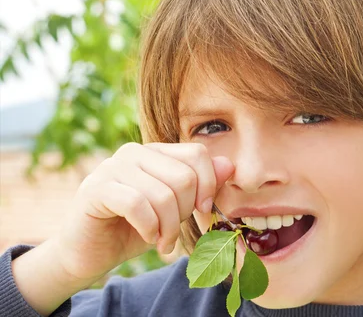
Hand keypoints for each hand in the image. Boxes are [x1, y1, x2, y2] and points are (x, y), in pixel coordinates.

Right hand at [51, 142, 233, 281]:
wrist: (89, 253)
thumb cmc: (135, 228)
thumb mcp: (176, 209)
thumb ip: (201, 186)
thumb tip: (230, 165)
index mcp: (156, 152)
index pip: (198, 153)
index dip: (208, 185)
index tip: (203, 211)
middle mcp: (134, 152)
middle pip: (184, 177)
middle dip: (186, 212)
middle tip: (173, 232)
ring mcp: (112, 166)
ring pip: (163, 194)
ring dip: (168, 227)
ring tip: (162, 240)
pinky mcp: (96, 188)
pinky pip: (137, 205)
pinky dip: (149, 227)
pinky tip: (148, 237)